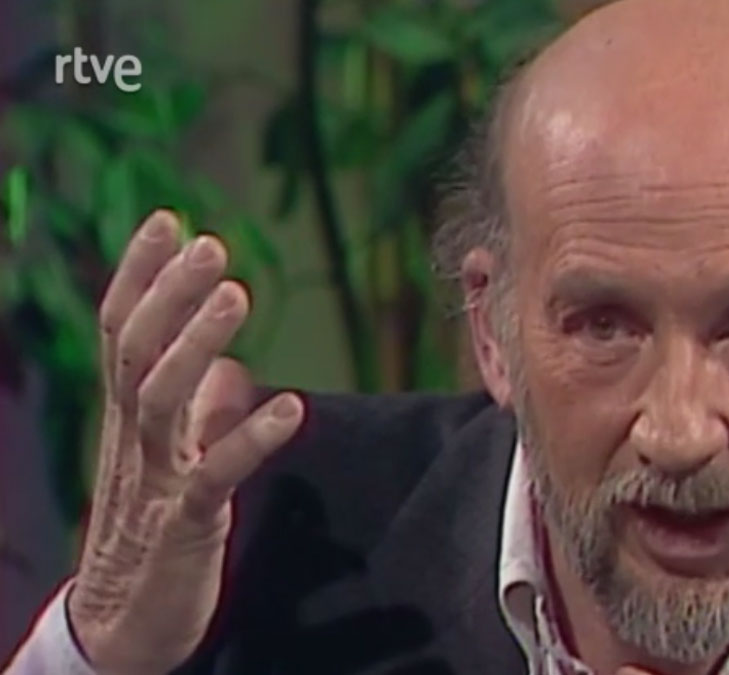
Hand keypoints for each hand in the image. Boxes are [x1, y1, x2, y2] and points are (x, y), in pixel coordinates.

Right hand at [66, 211, 304, 674]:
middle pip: (139, 353)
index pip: (124, 332)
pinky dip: (248, 439)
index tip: (169, 219)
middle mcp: (133, 438)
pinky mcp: (184, 523)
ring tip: (237, 295)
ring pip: (161, 400)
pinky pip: (212, 476)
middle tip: (210, 244)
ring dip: (197, 345)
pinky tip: (289, 407)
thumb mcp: (177, 460)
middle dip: (171, 294)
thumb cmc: (154, 529)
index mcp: (131, 417)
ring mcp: (154, 478)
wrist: (125, 622)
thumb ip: (202, 413)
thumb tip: (232, 368)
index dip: (141, 275)